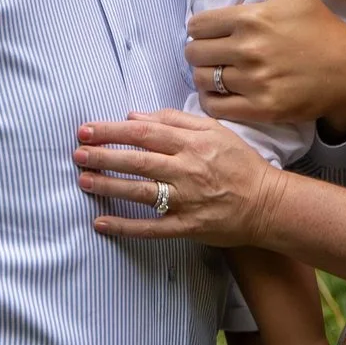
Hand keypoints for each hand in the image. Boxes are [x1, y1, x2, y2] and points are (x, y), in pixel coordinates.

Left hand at [74, 108, 293, 244]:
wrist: (268, 203)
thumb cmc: (240, 163)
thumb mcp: (214, 131)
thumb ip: (175, 120)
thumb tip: (135, 115)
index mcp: (191, 144)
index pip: (144, 133)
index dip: (112, 130)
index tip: (86, 129)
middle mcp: (186, 170)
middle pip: (138, 160)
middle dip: (104, 156)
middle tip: (77, 153)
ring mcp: (186, 200)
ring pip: (141, 192)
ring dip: (109, 185)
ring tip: (83, 181)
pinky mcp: (187, 226)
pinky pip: (151, 228)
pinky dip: (125, 226)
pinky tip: (101, 222)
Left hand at [185, 0, 345, 134]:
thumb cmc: (317, 25)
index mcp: (250, 18)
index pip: (197, 25)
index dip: (201, 28)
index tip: (212, 32)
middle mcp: (249, 50)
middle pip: (194, 53)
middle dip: (200, 51)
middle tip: (214, 52)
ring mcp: (255, 82)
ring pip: (202, 79)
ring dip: (205, 75)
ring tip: (218, 71)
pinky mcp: (262, 108)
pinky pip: (215, 107)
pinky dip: (212, 100)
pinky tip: (221, 92)